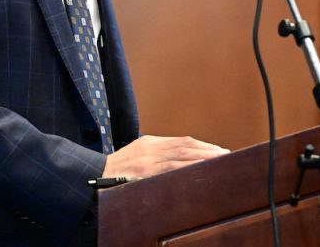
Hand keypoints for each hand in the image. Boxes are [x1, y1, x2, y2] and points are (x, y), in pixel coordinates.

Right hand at [102, 135, 228, 177]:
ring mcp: (148, 160)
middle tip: (227, 155)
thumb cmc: (115, 172)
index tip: (218, 151)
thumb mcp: (135, 157)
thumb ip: (154, 156)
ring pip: (182, 155)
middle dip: (208, 150)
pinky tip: (202, 169)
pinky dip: (189, 167)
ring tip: (221, 161)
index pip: (182, 141)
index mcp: (149, 142)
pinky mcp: (144, 171)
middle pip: (186, 145)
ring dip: (204, 157)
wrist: (92, 176)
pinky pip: (172, 168)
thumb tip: (179, 160)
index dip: (202, 146)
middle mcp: (150, 148)